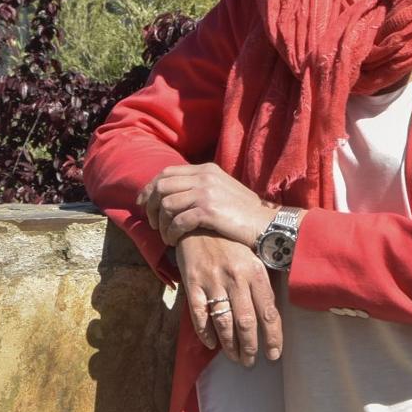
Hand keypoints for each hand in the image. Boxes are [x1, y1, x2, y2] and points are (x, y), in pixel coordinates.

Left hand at [137, 163, 278, 246]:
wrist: (267, 224)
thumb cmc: (245, 213)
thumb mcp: (224, 191)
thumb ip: (202, 188)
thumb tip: (177, 195)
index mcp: (206, 169)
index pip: (167, 173)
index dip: (150, 188)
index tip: (143, 203)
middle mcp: (204, 176)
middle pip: (161, 186)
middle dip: (151, 205)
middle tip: (151, 222)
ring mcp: (206, 192)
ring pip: (166, 204)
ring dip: (161, 223)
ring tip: (165, 235)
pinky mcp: (209, 210)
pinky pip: (178, 221)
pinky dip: (171, 232)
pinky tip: (174, 241)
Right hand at [176, 231, 282, 366]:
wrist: (198, 222)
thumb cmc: (229, 241)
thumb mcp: (252, 254)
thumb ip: (262, 280)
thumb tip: (273, 313)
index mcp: (254, 271)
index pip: (268, 312)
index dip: (273, 337)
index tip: (274, 354)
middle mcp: (235, 277)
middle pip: (246, 322)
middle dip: (250, 347)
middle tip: (250, 361)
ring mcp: (212, 281)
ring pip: (224, 323)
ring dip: (230, 346)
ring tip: (235, 358)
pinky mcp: (192, 283)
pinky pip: (200, 315)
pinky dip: (206, 333)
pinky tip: (212, 343)